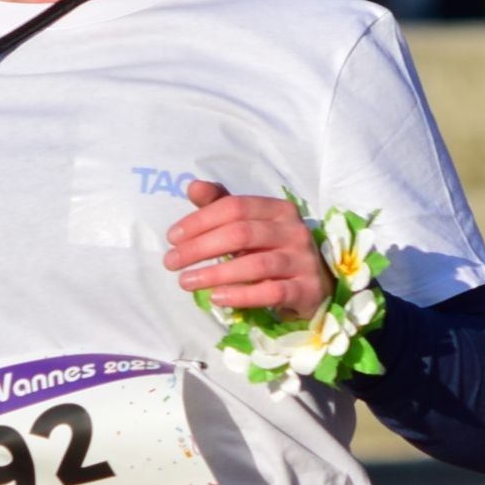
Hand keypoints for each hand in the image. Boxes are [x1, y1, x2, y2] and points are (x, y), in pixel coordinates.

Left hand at [165, 180, 327, 319]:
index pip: (234, 207)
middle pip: (241, 233)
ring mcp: (303, 261)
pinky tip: (216, 298)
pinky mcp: (306, 290)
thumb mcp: (248, 225)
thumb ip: (221, 206)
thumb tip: (193, 187)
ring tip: (185, 282)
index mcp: (278, 209)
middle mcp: (294, 231)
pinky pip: (271, 292)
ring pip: (256, 264)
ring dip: (215, 274)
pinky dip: (241, 295)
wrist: (313, 286)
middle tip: (171, 263)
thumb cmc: (272, 251)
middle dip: (200, 248)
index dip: (199, 221)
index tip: (172, 238)